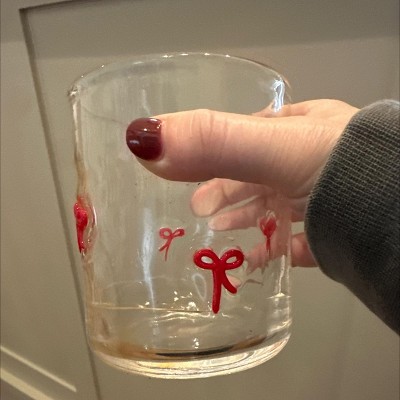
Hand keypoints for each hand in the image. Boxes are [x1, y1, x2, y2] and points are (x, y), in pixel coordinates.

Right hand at [129, 99, 358, 266]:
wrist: (392, 213)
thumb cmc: (331, 166)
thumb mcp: (269, 148)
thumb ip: (210, 142)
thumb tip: (141, 137)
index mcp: (296, 131)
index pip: (247, 140)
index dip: (216, 159)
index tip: (193, 183)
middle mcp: (312, 159)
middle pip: (260, 177)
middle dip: (229, 194)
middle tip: (203, 215)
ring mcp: (327, 195)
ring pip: (279, 207)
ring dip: (250, 221)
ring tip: (224, 237)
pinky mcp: (338, 230)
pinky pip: (304, 239)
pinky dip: (281, 248)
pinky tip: (262, 258)